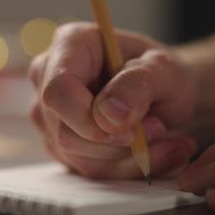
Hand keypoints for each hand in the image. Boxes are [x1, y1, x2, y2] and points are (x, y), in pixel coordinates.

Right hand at [29, 22, 197, 178]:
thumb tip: (109, 116)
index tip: (130, 131)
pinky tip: (153, 152)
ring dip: (128, 158)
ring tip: (167, 140)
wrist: (166, 94)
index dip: (88, 120)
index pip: (57, 92)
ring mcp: (49, 114)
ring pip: (77, 157)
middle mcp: (48, 78)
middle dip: (117, 143)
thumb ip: (139, 84)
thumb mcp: (165, 69)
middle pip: (65, 132)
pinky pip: (87, 170)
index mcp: (70, 45)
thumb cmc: (161, 73)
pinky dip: (126, 168)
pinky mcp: (59, 144)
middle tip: (160, 129)